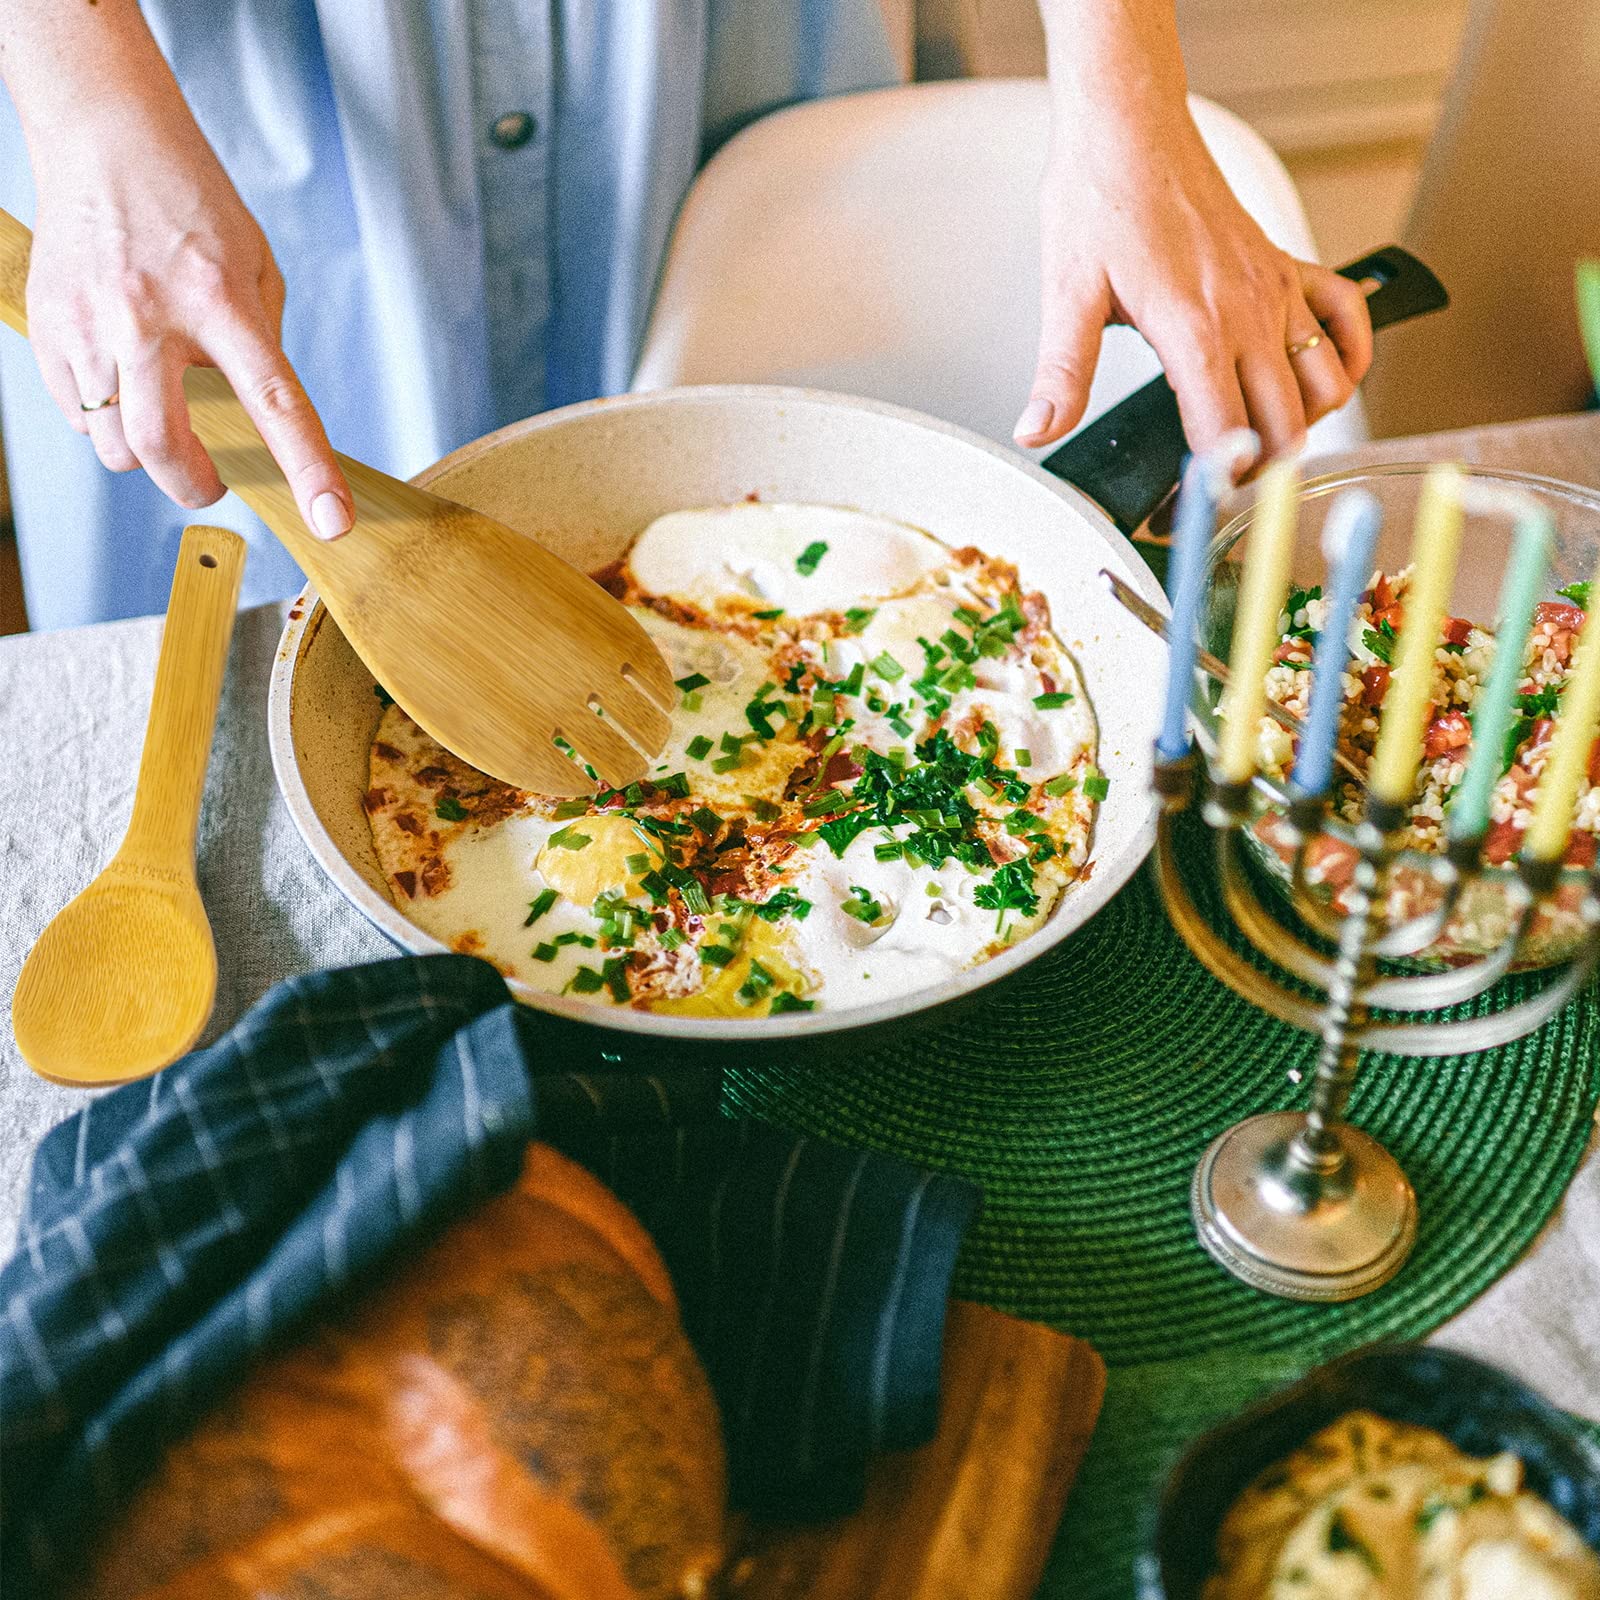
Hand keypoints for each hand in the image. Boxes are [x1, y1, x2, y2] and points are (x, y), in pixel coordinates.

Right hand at [24, 90, 351, 538]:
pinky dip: (107, 418)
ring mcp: (88, 325)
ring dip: (147, 453)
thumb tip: (257, 424)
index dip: (307, 470)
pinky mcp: (47, 329)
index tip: (331, 521)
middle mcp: (148, 317)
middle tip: (213, 482)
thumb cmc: (190, 203)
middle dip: (194, 486)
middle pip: (162, 447)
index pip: (274, 403)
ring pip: (114, 444)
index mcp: (220, 302)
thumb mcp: (256, 269)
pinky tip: (123, 375)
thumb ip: (261, 349)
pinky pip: (79, 415)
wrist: (103, 137)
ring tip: (164, 409)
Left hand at [1015, 100, 1373, 461]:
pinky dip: (1346, 359)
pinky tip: (1316, 382)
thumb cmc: (1100, 199)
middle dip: (1259, 473)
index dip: (1214, 486)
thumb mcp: (1067, 292)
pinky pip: (1347, 320)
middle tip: (1219, 491)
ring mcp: (1276, 290)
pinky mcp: (1288, 267)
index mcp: (1195, 329)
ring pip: (1325, 385)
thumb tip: (1038, 431)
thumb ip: (1060, 372)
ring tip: (1256, 444)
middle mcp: (1249, 313)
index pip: (1227, 436)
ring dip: (1303, 425)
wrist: (1131, 130)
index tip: (1191, 511)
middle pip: (1286, 425)